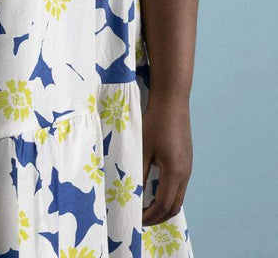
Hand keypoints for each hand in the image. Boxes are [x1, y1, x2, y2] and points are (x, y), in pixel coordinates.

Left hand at [142, 92, 192, 225]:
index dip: (149, 216)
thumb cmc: (155, 122)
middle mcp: (185, 173)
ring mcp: (188, 167)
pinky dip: (168, 195)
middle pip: (174, 206)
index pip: (163, 205)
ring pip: (179, 197)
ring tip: (145, 207)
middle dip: (158, 217)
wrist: (172, 101)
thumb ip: (139, 173)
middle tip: (140, 219)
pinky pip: (179, 186)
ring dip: (163, 207)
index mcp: (174, 172)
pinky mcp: (186, 160)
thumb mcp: (143, 148)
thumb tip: (133, 195)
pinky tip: (154, 190)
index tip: (135, 219)